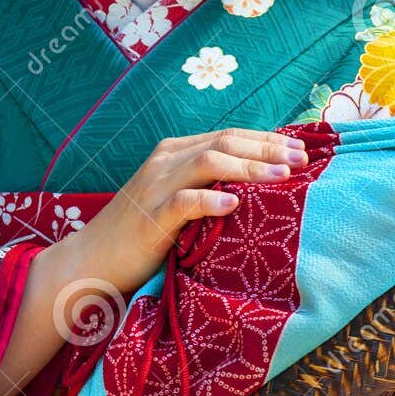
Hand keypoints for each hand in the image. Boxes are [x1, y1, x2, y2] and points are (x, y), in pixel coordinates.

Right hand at [58, 126, 307, 308]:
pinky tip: (235, 204)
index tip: (301, 150)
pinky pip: (184, 201)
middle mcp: (166, 160)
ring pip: (209, 162)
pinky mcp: (150, 217)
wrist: (92, 260)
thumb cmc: (142, 235)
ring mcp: (156, 186)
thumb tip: (259, 185)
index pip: (229, 135)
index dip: (266, 139)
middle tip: (302, 160)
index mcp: (175, 152)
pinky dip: (211, 200)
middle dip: (268, 148)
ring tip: (282, 176)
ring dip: (250, 167)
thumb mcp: (177, 200)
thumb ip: (208, 185)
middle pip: (225, 142)